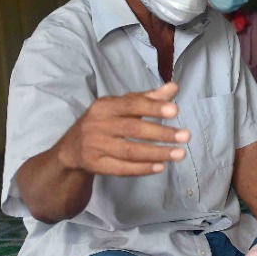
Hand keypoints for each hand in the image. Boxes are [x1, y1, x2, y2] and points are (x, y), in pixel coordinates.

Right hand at [55, 82, 189, 175]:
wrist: (71, 148)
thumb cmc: (104, 122)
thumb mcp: (121, 106)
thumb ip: (148, 98)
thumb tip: (173, 87)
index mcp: (104, 106)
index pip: (131, 105)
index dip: (153, 107)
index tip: (175, 111)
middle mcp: (97, 124)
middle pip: (132, 129)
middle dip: (161, 133)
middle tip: (185, 136)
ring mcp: (94, 146)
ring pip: (129, 151)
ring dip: (157, 153)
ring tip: (180, 154)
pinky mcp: (95, 165)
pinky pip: (122, 168)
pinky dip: (142, 168)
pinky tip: (161, 166)